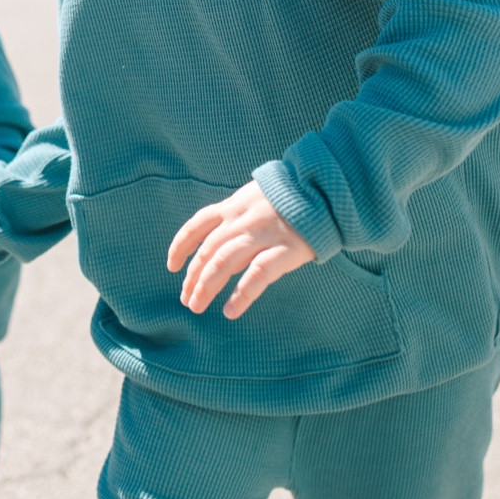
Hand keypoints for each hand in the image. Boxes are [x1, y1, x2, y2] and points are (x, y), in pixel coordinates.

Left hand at [168, 181, 316, 319]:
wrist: (327, 187)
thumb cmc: (294, 197)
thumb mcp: (258, 196)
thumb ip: (239, 215)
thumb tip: (220, 241)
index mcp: (235, 205)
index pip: (197, 225)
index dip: (180, 246)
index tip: (172, 266)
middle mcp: (243, 219)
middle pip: (207, 251)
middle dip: (193, 277)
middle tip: (186, 298)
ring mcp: (263, 233)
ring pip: (223, 263)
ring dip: (206, 286)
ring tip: (196, 306)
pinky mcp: (285, 249)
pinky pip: (257, 275)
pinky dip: (241, 295)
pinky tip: (230, 311)